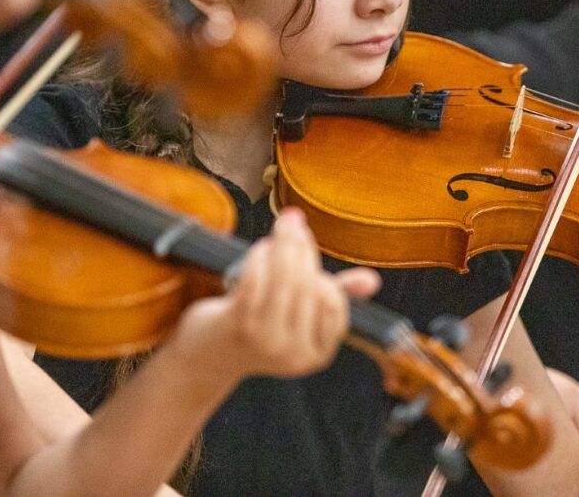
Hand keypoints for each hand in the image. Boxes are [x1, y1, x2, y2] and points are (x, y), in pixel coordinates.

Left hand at [169, 208, 380, 379]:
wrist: (207, 356)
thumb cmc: (258, 327)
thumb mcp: (298, 316)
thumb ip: (334, 296)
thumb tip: (371, 281)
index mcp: (316, 355)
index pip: (334, 305)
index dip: (323, 274)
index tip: (307, 250)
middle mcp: (293, 354)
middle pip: (309, 286)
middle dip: (300, 247)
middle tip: (293, 222)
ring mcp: (265, 342)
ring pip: (284, 279)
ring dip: (281, 246)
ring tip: (278, 232)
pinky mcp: (238, 326)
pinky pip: (256, 279)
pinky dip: (260, 256)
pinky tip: (260, 249)